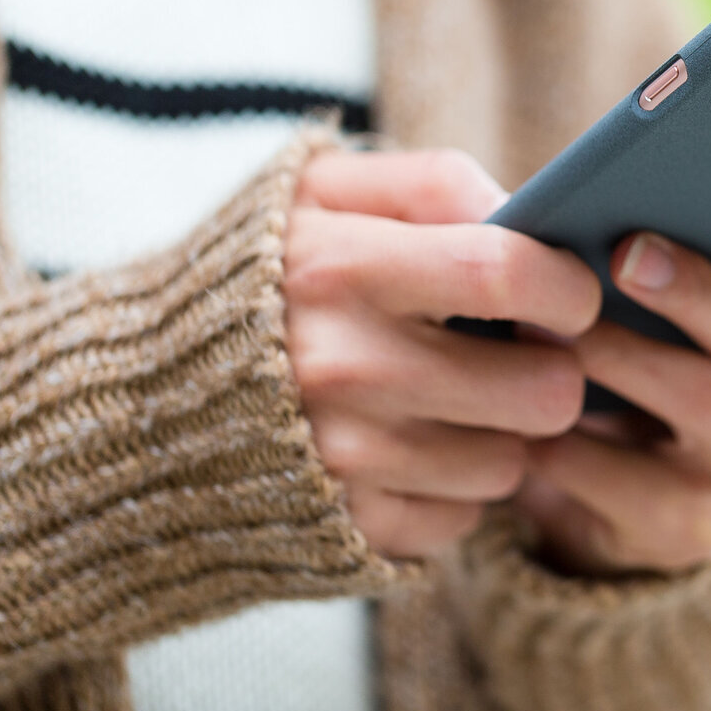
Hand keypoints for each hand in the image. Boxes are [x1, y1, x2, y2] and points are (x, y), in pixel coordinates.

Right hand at [284, 149, 601, 557]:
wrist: (139, 397)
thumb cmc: (266, 276)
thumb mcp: (324, 194)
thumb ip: (433, 182)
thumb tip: (527, 213)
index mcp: (340, 268)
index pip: (506, 274)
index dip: (566, 287)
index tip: (570, 294)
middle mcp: (342, 369)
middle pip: (540, 391)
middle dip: (555, 372)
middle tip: (527, 354)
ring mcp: (345, 458)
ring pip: (512, 462)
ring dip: (505, 434)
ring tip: (462, 399)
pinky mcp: (347, 527)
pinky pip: (465, 517)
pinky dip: (457, 487)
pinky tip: (420, 448)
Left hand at [514, 216, 710, 574]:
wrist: (608, 493)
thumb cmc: (639, 353)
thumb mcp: (668, 305)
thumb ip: (667, 247)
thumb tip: (606, 192)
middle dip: (699, 292)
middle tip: (627, 253)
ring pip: (703, 401)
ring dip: (620, 354)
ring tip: (546, 319)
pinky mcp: (691, 531)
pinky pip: (626, 477)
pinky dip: (567, 438)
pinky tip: (519, 414)